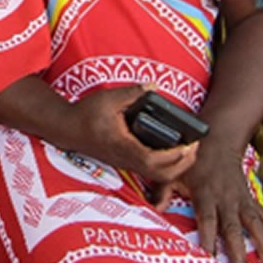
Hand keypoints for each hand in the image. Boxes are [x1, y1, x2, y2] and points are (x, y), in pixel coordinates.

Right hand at [73, 85, 198, 184]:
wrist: (67, 129)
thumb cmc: (85, 114)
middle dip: (182, 165)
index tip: (188, 145)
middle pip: (160, 175)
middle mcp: (126, 159)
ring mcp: (126, 163)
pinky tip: (174, 153)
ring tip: (188, 150)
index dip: (173, 156)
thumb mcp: (108, 98)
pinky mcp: (127, 162)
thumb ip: (133, 92)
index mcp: (122, 145)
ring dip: (177, 167)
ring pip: (157, 176)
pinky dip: (167, 167)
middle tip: (194, 147)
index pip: (152, 159)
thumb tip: (153, 86)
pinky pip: (152, 172)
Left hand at [164, 139, 262, 262]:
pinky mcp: (250, 199)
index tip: (211, 257)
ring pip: (254, 224)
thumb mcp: (174, 171)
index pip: (207, 219)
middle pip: (233, 227)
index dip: (209, 238)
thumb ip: (163, 190)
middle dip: (238, 249)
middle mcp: (225, 198)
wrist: (218, 140)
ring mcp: (241, 199)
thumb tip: (156, 208)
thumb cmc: (193, 160)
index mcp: (205, 194)